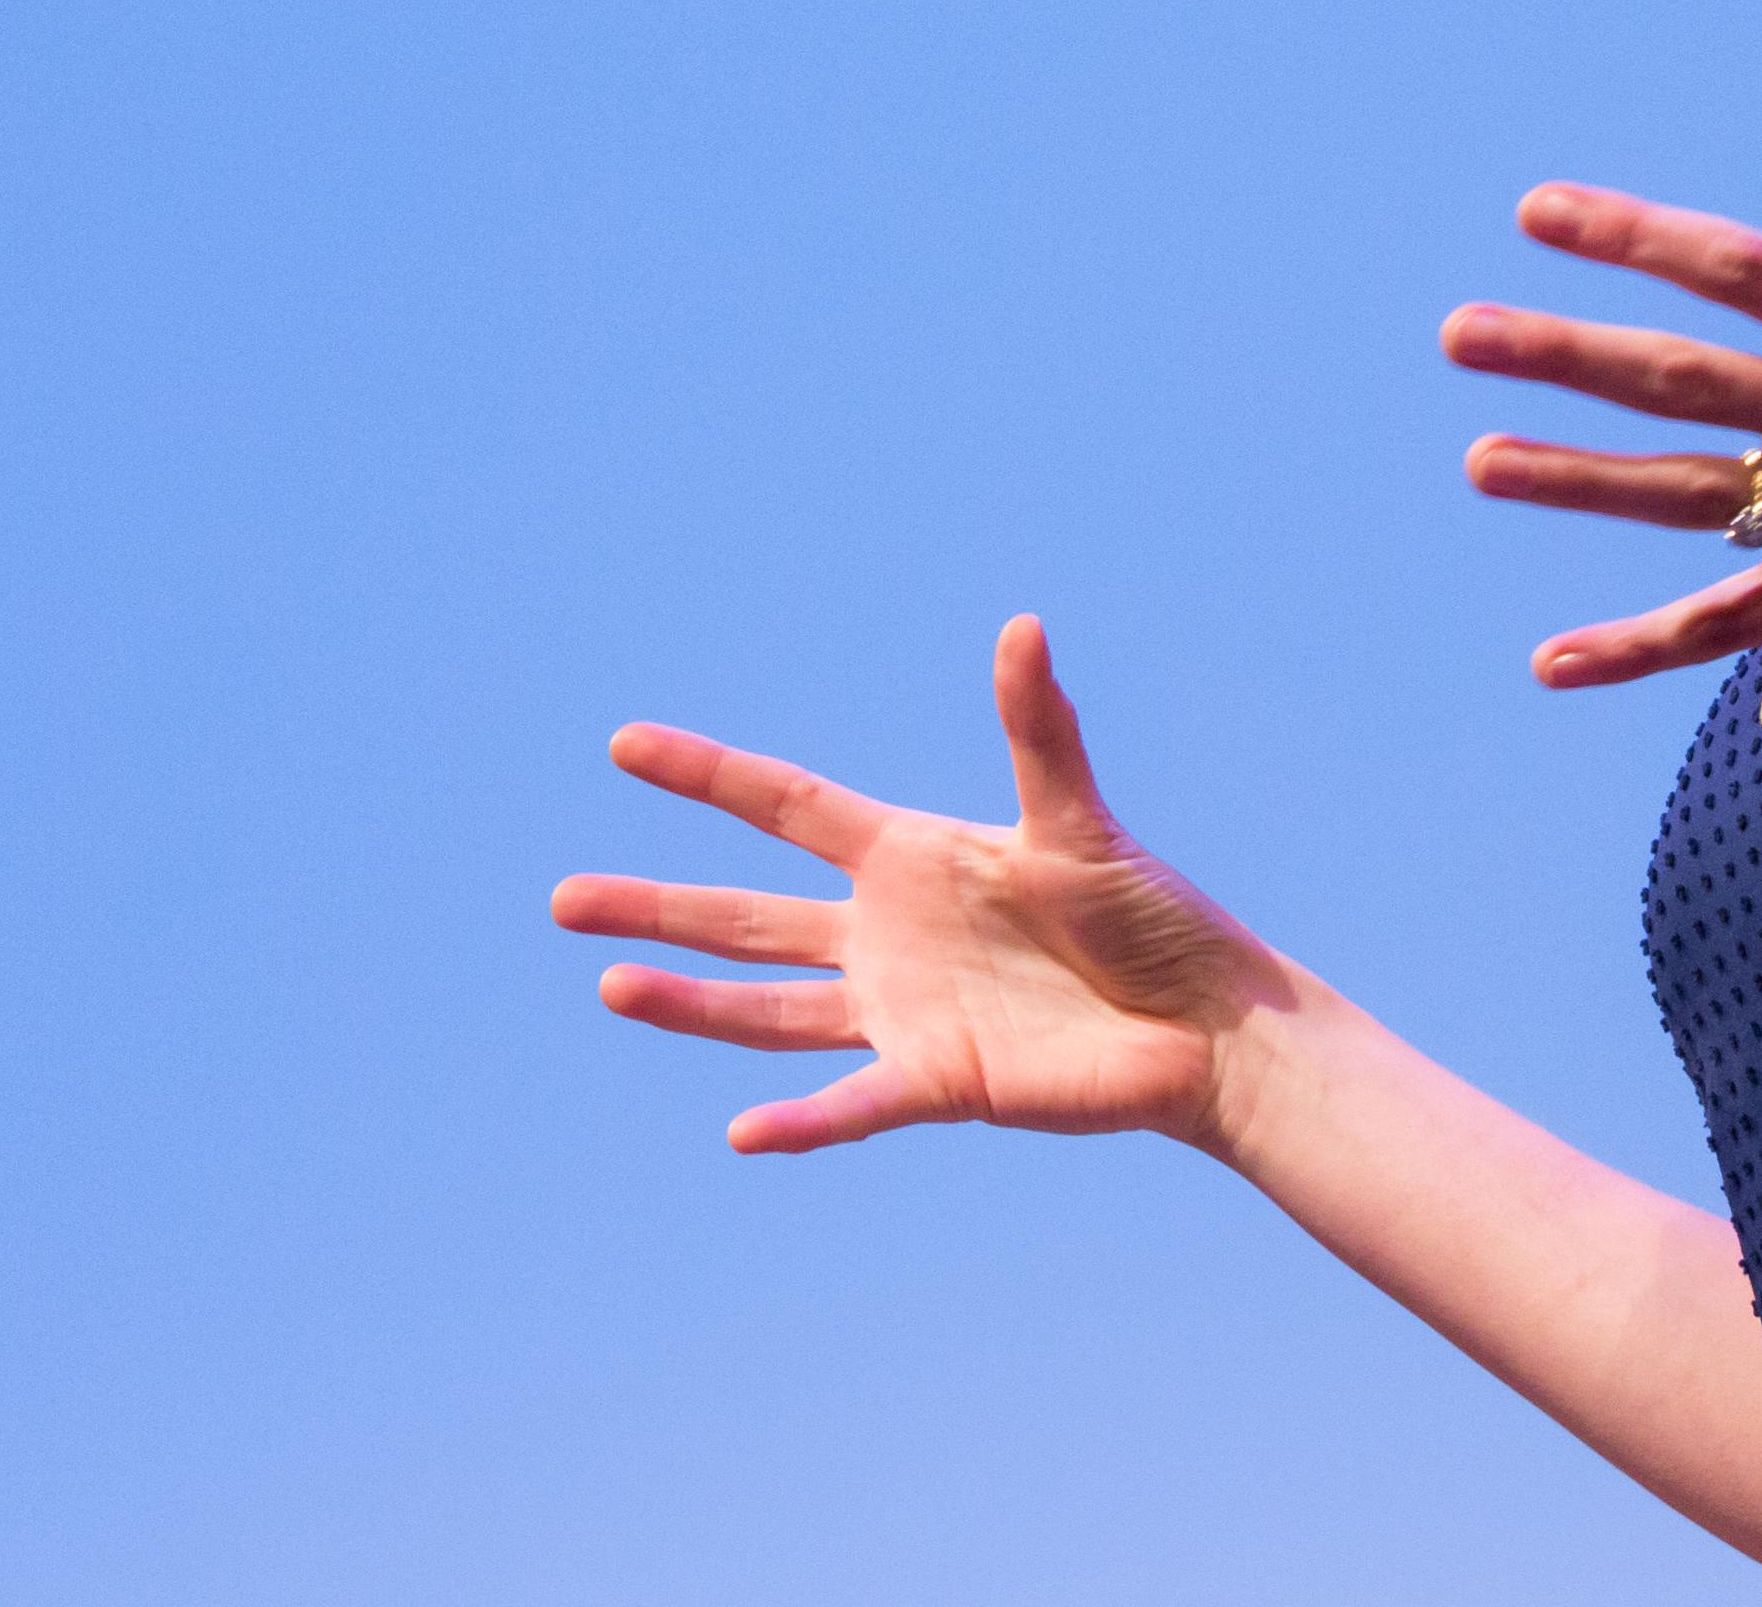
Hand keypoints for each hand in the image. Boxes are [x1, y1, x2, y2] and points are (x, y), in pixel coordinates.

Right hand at [550, 615, 1284, 1154]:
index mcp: (908, 856)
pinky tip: (743, 1134)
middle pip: (746, 917)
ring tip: (610, 985)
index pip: (784, 805)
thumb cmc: (1147, 914)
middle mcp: (885, 934)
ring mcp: (902, 1010)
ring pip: (768, 1008)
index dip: (707, 774)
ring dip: (691, 1002)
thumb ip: (1038, 732)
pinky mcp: (937, 1080)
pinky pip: (853, 1103)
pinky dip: (802, 1122)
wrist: (1201, 1025)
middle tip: (559, 899)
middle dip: (655, 905)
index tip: (623, 745)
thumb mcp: (1078, 821)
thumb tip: (1022, 627)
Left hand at [1447, 33, 1761, 691]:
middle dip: (1565, 352)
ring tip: (1477, 461)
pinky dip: (1638, 645)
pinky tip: (1551, 660)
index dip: (1636, 234)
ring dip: (1575, 482)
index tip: (1540, 208)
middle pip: (1683, 379)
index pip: (1738, 266)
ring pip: (1686, 497)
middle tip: (1460, 333)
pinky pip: (1728, 624)